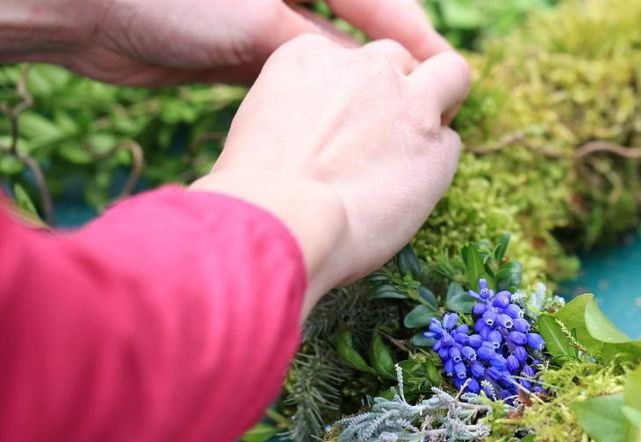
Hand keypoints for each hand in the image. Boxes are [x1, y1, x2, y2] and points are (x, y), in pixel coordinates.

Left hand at [12, 0, 451, 85]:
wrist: (89, 11)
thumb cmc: (176, 1)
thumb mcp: (263, 22)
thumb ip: (321, 46)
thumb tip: (371, 72)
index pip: (376, 1)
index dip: (417, 36)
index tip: (448, 72)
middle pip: (360, 30)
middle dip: (396, 67)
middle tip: (433, 104)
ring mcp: (263, 24)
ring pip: (332, 59)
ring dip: (362, 88)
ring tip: (398, 122)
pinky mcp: (241, 55)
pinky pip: (300, 78)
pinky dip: (325, 98)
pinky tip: (349, 125)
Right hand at [190, 35, 469, 315]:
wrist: (283, 218)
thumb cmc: (258, 190)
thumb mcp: (265, 125)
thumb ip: (305, 111)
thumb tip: (325, 134)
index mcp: (312, 53)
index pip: (350, 57)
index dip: (354, 93)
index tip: (347, 125)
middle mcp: (365, 65)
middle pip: (400, 57)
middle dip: (403, 85)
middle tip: (393, 130)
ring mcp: (408, 100)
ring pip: (450, 74)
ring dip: (442, 103)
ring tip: (420, 148)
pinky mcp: (437, 144)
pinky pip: (451, 142)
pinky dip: (438, 163)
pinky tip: (414, 192)